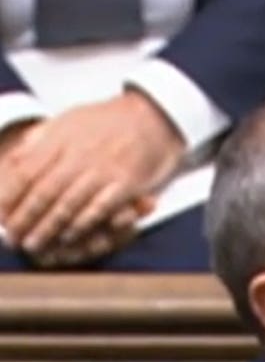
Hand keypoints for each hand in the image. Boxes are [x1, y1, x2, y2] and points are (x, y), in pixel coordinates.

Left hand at [0, 90, 183, 253]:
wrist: (154, 116)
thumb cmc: (109, 120)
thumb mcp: (68, 120)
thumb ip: (39, 139)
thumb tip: (12, 158)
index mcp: (60, 137)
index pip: (24, 170)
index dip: (8, 195)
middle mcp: (79, 154)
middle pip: (43, 191)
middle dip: (24, 218)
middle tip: (11, 238)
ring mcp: (103, 169)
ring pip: (68, 203)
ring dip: (48, 228)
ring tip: (33, 245)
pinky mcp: (127, 183)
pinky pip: (100, 209)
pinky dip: (82, 225)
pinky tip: (69, 237)